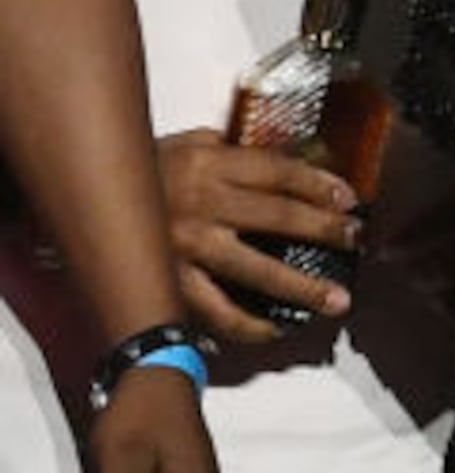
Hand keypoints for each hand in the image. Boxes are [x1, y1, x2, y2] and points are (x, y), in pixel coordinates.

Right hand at [155, 130, 357, 339]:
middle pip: (280, 217)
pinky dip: (248, 324)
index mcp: (209, 163)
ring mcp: (186, 247)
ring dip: (301, 288)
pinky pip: (216, 311)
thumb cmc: (140, 169)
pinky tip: (275, 329)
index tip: (349, 200)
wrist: (81, 198)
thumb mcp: (185, 143)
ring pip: (256, 271)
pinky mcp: (169, 281)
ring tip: (336, 301)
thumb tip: (284, 156)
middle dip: (325, 231)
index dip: (320, 185)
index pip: (280, 173)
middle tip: (356, 243)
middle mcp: (202, 203)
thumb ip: (231, 148)